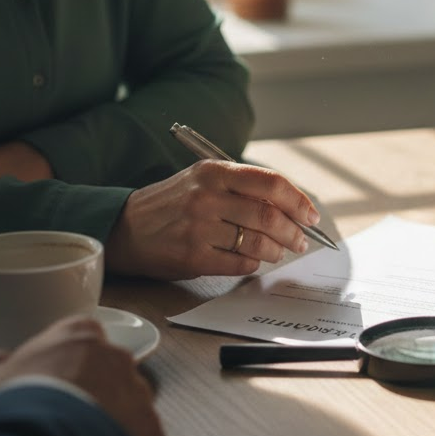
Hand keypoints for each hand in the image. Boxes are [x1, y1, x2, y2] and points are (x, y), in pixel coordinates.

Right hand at [0, 316, 163, 435]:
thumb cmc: (13, 406)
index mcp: (81, 335)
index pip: (78, 339)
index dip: (62, 362)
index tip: (48, 382)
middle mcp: (118, 356)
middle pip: (106, 369)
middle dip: (88, 388)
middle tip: (61, 416)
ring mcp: (138, 391)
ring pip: (126, 401)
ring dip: (108, 416)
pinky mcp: (151, 427)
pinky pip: (138, 434)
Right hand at [106, 159, 322, 279]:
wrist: (123, 227)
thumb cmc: (173, 204)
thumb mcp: (203, 180)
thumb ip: (242, 188)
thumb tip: (290, 208)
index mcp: (214, 172)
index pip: (271, 183)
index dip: (298, 201)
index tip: (311, 216)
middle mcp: (207, 196)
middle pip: (269, 215)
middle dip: (293, 231)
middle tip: (301, 240)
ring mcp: (198, 227)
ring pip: (257, 241)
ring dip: (276, 250)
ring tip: (278, 252)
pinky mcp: (192, 256)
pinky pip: (239, 263)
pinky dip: (253, 264)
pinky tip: (252, 260)